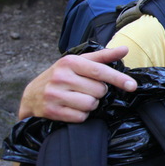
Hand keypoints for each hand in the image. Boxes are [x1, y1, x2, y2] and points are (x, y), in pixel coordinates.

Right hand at [18, 46, 136, 121]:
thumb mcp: (80, 62)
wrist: (32, 94)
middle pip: (99, 90)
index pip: (100, 71)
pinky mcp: (52, 111)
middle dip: (98, 92)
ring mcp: (54, 94)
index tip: (132, 86)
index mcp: (70, 62)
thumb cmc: (62, 75)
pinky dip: (82, 114)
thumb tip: (125, 49)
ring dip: (91, 104)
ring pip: (91, 104)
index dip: (118, 79)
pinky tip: (72, 107)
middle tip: (86, 88)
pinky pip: (81, 117)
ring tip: (79, 98)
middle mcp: (61, 77)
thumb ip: (103, 56)